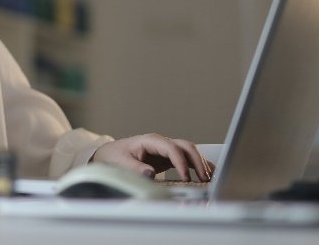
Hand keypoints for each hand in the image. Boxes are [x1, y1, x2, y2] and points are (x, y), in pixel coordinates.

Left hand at [91, 133, 213, 181]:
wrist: (110, 154)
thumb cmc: (115, 156)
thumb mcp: (122, 163)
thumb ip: (136, 168)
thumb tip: (150, 173)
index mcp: (150, 141)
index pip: (171, 149)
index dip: (180, 163)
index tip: (186, 178)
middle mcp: (161, 142)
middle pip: (185, 146)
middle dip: (197, 161)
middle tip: (204, 178)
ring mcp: (165, 149)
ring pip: (189, 151)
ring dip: (200, 163)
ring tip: (208, 178)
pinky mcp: (168, 157)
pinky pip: (186, 158)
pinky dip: (197, 164)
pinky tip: (207, 173)